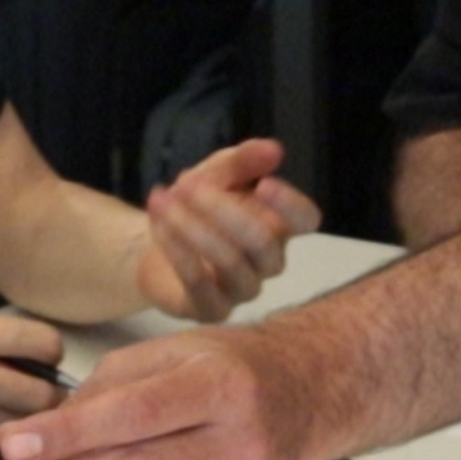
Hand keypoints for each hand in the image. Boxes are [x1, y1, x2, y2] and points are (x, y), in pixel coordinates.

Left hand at [135, 140, 321, 324]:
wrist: (154, 246)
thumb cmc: (197, 209)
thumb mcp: (216, 174)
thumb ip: (242, 161)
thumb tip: (274, 150)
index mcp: (278, 226)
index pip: (307, 221)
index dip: (292, 206)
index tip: (264, 185)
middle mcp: (267, 263)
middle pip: (263, 242)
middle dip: (222, 209)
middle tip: (185, 184)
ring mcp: (242, 290)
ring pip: (231, 262)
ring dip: (193, 227)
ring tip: (163, 200)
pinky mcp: (212, 309)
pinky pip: (200, 286)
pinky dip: (178, 251)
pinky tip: (160, 225)